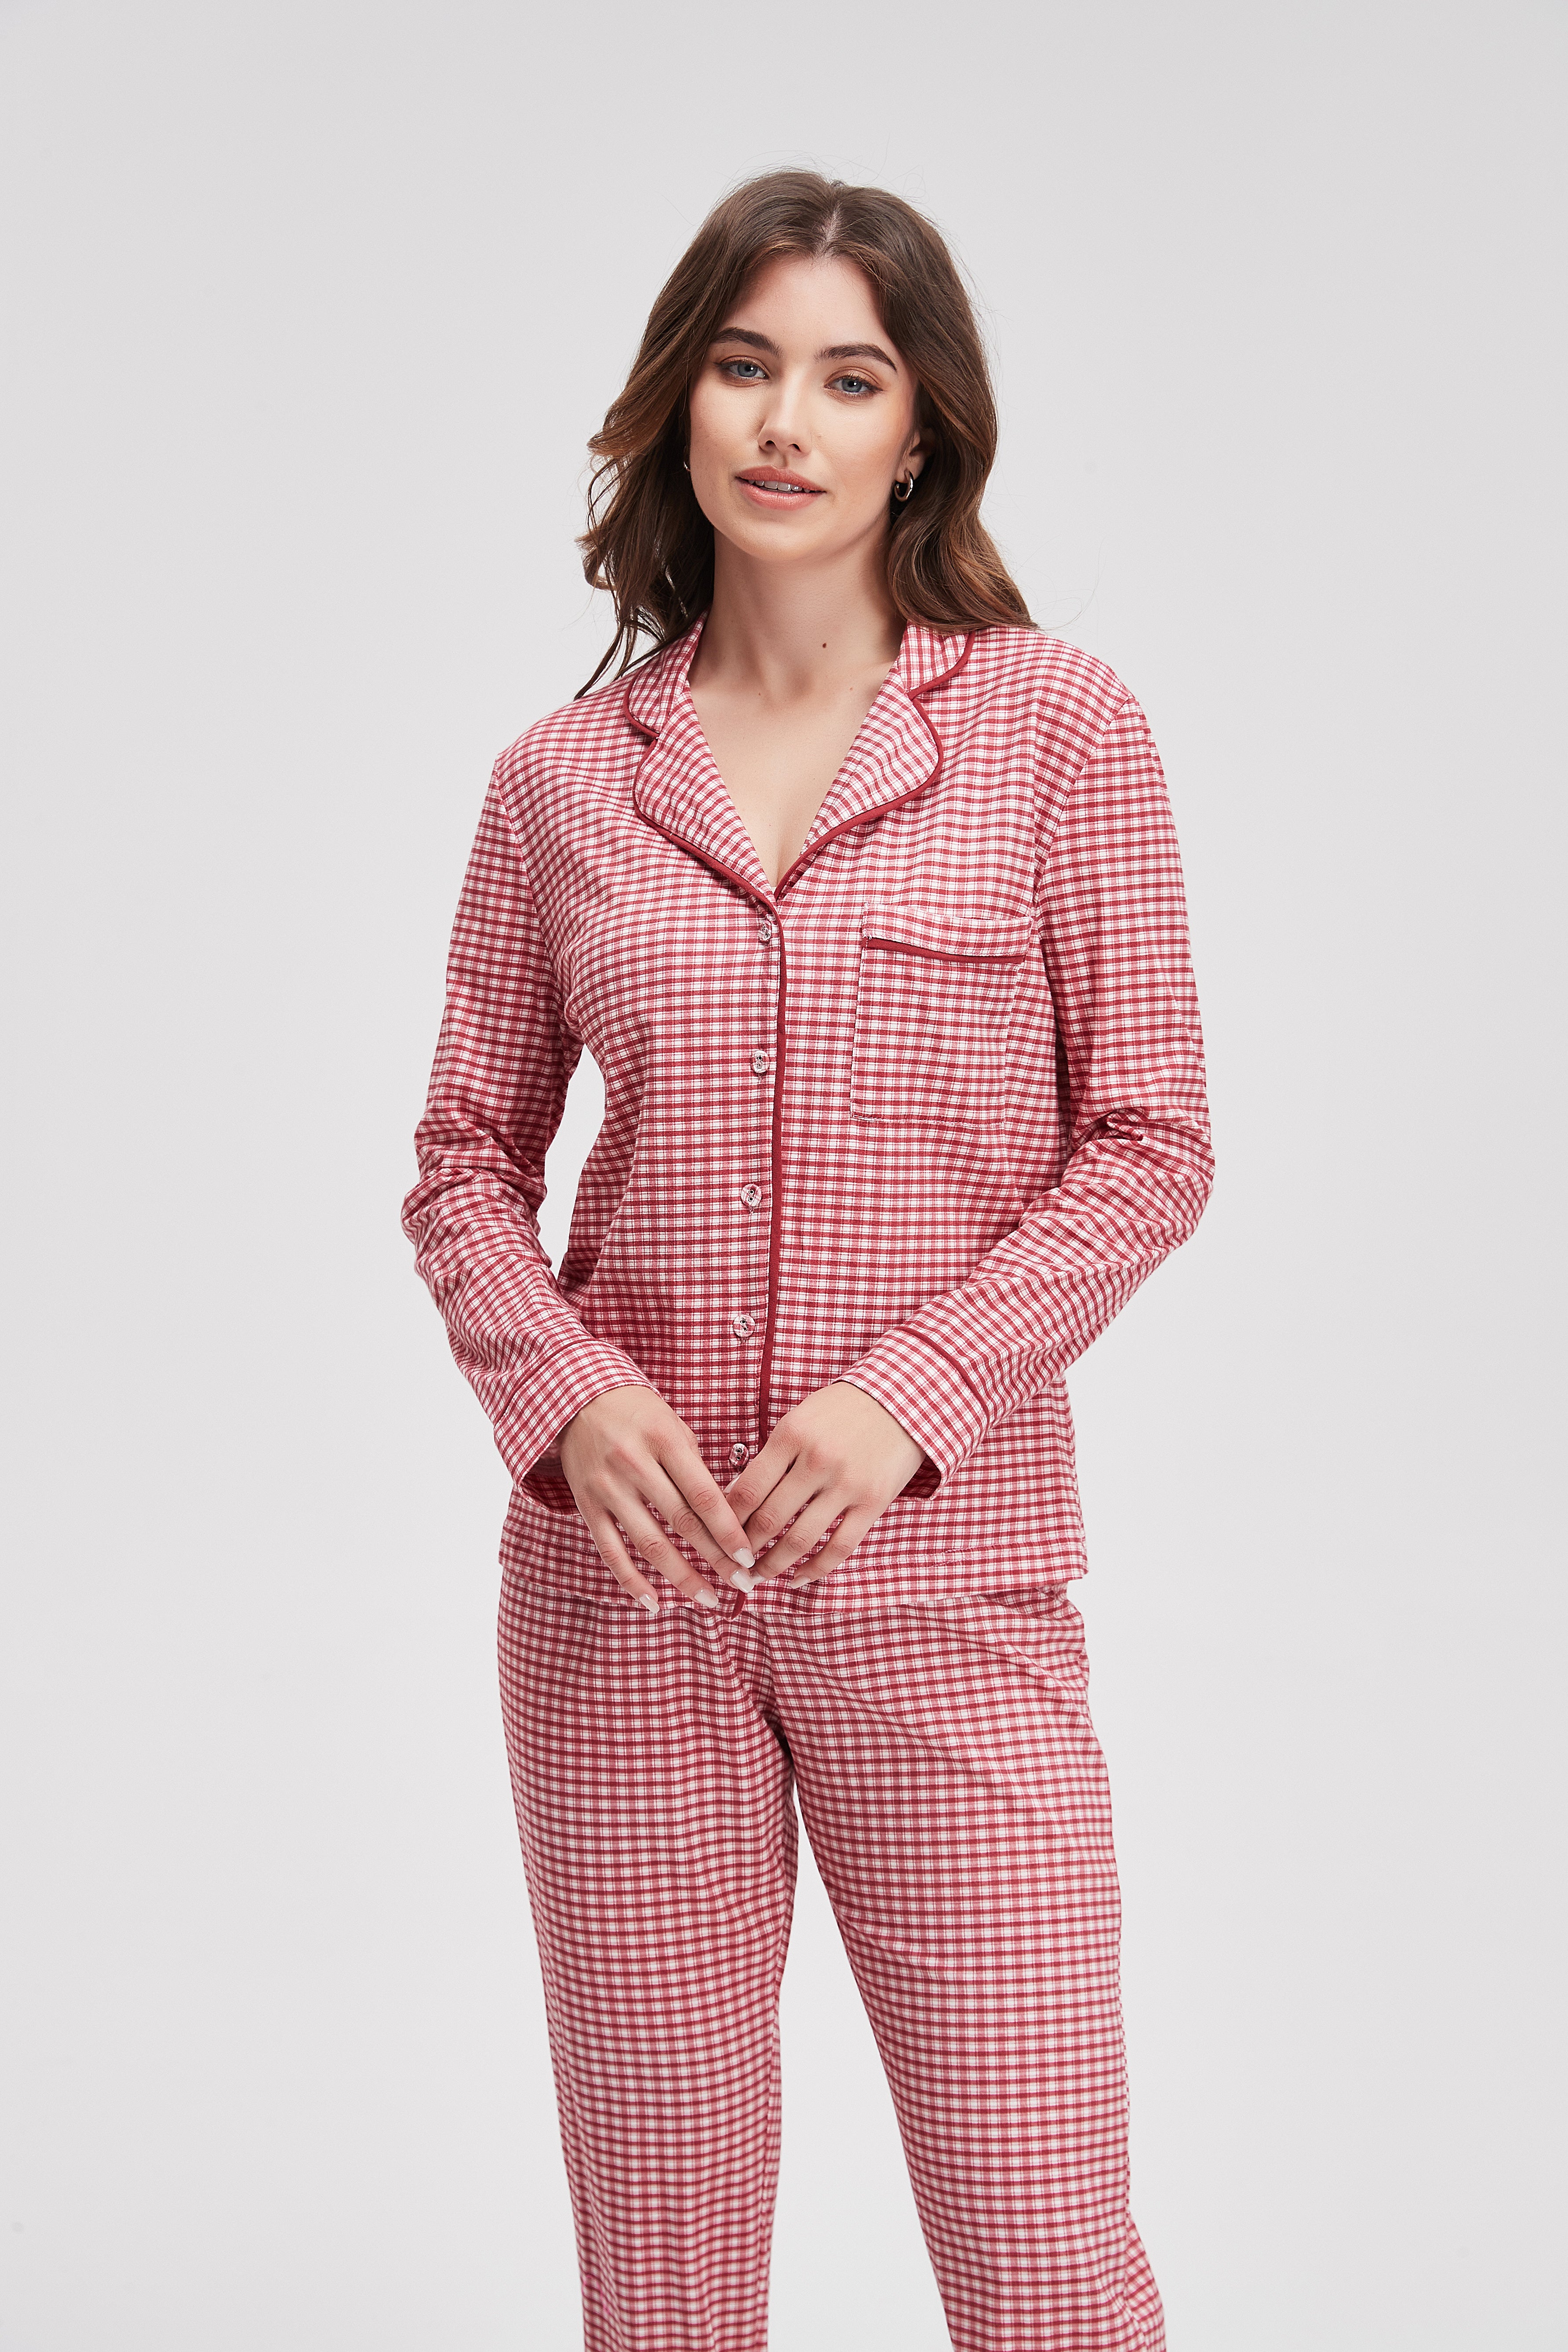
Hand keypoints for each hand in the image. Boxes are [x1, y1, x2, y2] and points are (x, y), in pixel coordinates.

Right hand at [556, 1386, 757, 1611]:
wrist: (577, 1399)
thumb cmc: (639, 1414)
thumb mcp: (673, 1426)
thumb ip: (696, 1468)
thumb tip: (727, 1516)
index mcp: (663, 1440)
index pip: (703, 1494)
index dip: (728, 1531)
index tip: (749, 1558)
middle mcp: (634, 1464)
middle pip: (681, 1523)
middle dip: (715, 1559)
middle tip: (741, 1584)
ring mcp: (607, 1487)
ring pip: (649, 1543)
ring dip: (681, 1577)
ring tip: (709, 1599)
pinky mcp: (586, 1505)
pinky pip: (609, 1551)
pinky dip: (631, 1581)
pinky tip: (654, 1603)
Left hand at [721, 1383, 926, 1589]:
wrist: (902, 1398)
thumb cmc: (841, 1410)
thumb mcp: (799, 1419)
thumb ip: (771, 1457)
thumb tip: (735, 1498)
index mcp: (792, 1435)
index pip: (748, 1490)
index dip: (727, 1521)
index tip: (716, 1536)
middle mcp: (818, 1461)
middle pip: (769, 1519)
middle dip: (745, 1548)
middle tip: (731, 1563)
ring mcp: (847, 1484)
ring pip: (800, 1540)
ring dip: (773, 1566)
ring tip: (757, 1577)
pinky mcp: (873, 1502)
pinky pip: (839, 1547)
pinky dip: (814, 1570)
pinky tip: (797, 1580)